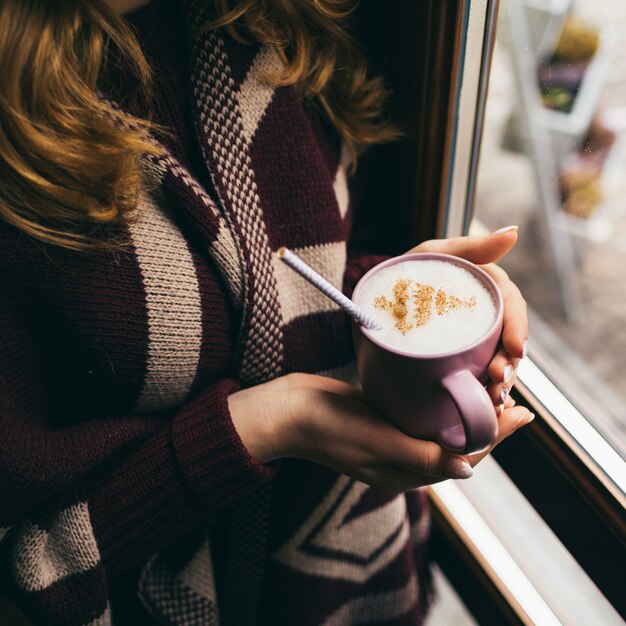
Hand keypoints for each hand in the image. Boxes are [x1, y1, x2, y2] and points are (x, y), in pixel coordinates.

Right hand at [229, 373, 533, 493]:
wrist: (289, 412)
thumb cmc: (329, 429)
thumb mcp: (376, 444)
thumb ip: (421, 457)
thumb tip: (468, 469)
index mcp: (407, 471)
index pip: (464, 456)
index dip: (496, 436)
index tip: (522, 413)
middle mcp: (405, 456)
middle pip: (458, 440)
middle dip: (487, 421)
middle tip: (513, 395)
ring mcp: (393, 435)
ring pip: (441, 424)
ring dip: (467, 408)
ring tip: (490, 386)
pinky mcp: (383, 415)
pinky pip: (420, 410)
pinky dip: (440, 399)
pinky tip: (450, 380)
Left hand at [408, 225, 526, 413]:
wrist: (374, 302)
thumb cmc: (404, 271)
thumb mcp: (433, 255)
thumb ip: (470, 246)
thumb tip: (514, 233)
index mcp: (484, 287)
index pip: (511, 306)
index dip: (517, 328)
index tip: (515, 350)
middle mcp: (483, 313)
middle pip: (508, 339)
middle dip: (510, 364)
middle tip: (498, 383)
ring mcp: (472, 336)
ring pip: (497, 361)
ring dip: (500, 383)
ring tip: (493, 400)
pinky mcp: (459, 357)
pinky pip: (477, 375)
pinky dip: (483, 391)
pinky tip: (485, 407)